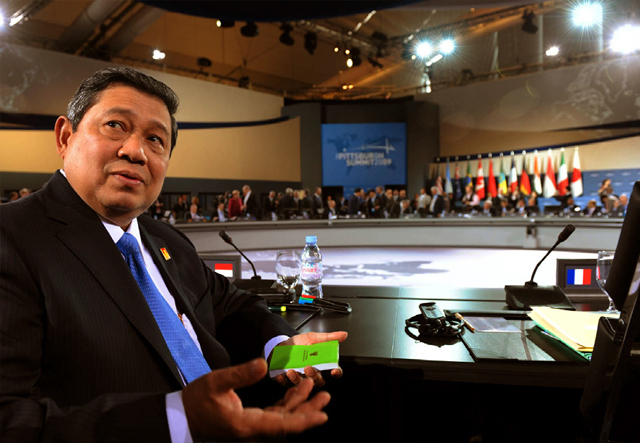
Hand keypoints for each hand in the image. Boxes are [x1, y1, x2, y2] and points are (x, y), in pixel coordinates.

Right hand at [182, 358, 329, 440]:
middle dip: (307, 410)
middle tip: (324, 397)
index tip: (321, 415)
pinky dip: (286, 404)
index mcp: (246, 424)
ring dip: (298, 405)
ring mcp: (251, 426)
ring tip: (312, 389)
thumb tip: (262, 364)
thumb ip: (240, 374)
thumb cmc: (196, 402)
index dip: (303, 419)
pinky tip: (294, 392)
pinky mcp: (250, 421)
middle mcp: (252, 429)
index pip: (282, 424)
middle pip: (287, 422)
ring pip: (282, 418)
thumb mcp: (216, 383)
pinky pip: (274, 415)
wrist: (182, 416)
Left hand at [272, 331, 347, 387]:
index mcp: (321, 364)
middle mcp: (312, 373)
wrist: (281, 344)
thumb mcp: (313, 337)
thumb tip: (343, 334)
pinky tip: (282, 375)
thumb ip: (328, 338)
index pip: (333, 371)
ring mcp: (299, 378)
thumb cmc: (299, 343)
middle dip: (314, 376)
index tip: (334, 370)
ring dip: (298, 379)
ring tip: (292, 370)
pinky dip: (284, 381)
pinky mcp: (286, 380)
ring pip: (302, 384)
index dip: (336, 372)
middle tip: (308, 368)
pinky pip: (286, 384)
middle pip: (318, 380)